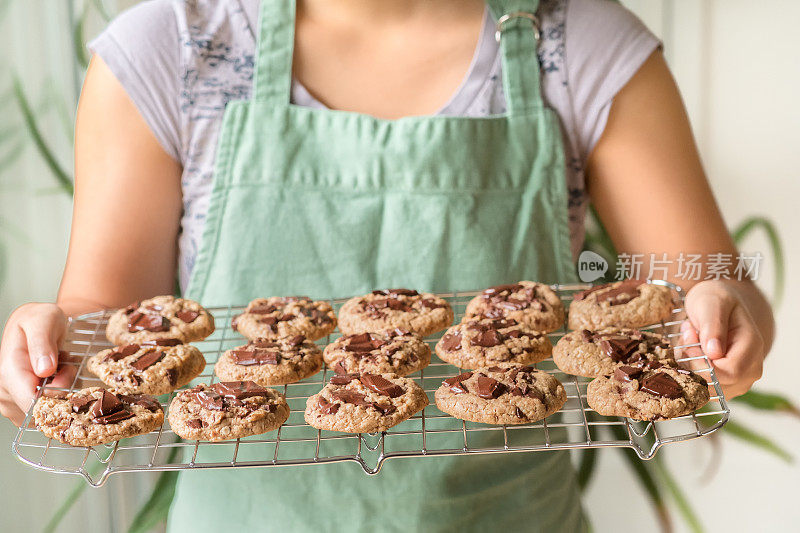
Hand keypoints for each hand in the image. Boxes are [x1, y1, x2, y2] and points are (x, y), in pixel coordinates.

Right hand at [0, 303, 75, 425]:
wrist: (35, 322)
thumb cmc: (39, 319)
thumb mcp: (44, 320)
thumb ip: (42, 343)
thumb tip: (44, 370)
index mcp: (8, 373)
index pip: (33, 404)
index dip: (58, 394)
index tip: (68, 370)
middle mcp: (5, 392)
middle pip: (43, 409)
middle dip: (63, 389)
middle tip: (66, 363)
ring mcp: (12, 402)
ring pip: (47, 412)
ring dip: (62, 391)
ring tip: (61, 366)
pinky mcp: (21, 406)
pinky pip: (46, 411)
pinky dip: (58, 395)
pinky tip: (58, 376)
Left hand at [680, 280, 766, 398]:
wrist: (718, 305)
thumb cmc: (715, 300)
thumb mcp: (711, 303)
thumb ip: (712, 326)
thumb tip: (714, 353)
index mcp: (752, 346)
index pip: (729, 372)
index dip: (703, 362)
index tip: (689, 337)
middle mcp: (751, 367)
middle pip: (717, 383)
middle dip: (693, 361)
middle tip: (687, 334)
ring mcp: (740, 380)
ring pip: (706, 388)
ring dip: (689, 365)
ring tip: (691, 339)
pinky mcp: (726, 385)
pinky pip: (702, 387)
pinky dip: (690, 371)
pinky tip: (691, 350)